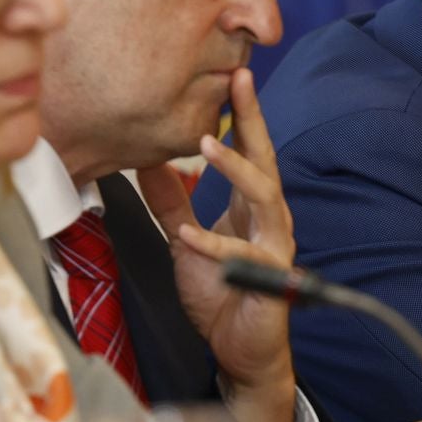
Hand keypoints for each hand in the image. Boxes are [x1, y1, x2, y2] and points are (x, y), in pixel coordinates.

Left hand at [136, 67, 296, 421]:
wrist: (239, 347)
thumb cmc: (221, 293)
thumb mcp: (185, 239)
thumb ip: (171, 202)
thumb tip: (148, 161)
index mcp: (253, 205)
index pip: (251, 150)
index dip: (244, 114)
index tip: (235, 75)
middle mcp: (271, 217)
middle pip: (266, 158)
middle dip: (253, 120)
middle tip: (239, 82)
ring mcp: (274, 246)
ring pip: (263, 197)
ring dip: (234, 169)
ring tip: (206, 146)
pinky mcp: (268, 277)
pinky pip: (240, 255)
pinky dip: (212, 245)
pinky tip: (187, 236)